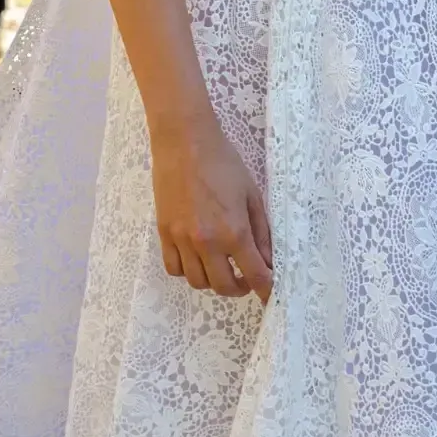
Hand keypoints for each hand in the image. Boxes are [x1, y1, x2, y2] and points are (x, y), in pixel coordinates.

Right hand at [150, 111, 273, 303]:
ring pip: (197, 282)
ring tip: (222, 266)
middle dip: (240, 288)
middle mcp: (207, 242)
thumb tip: (269, 260)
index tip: (271, 295)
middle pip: (224, 286)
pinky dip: (188, 270)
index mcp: (234, 231)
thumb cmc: (223, 161)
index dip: (266, 290)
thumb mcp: (251, 193)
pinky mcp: (164, 232)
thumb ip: (261, 230)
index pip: (255, 275)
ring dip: (214, 280)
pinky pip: (174, 268)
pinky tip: (197, 257)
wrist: (185, 141)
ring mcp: (182, 239)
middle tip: (247, 278)